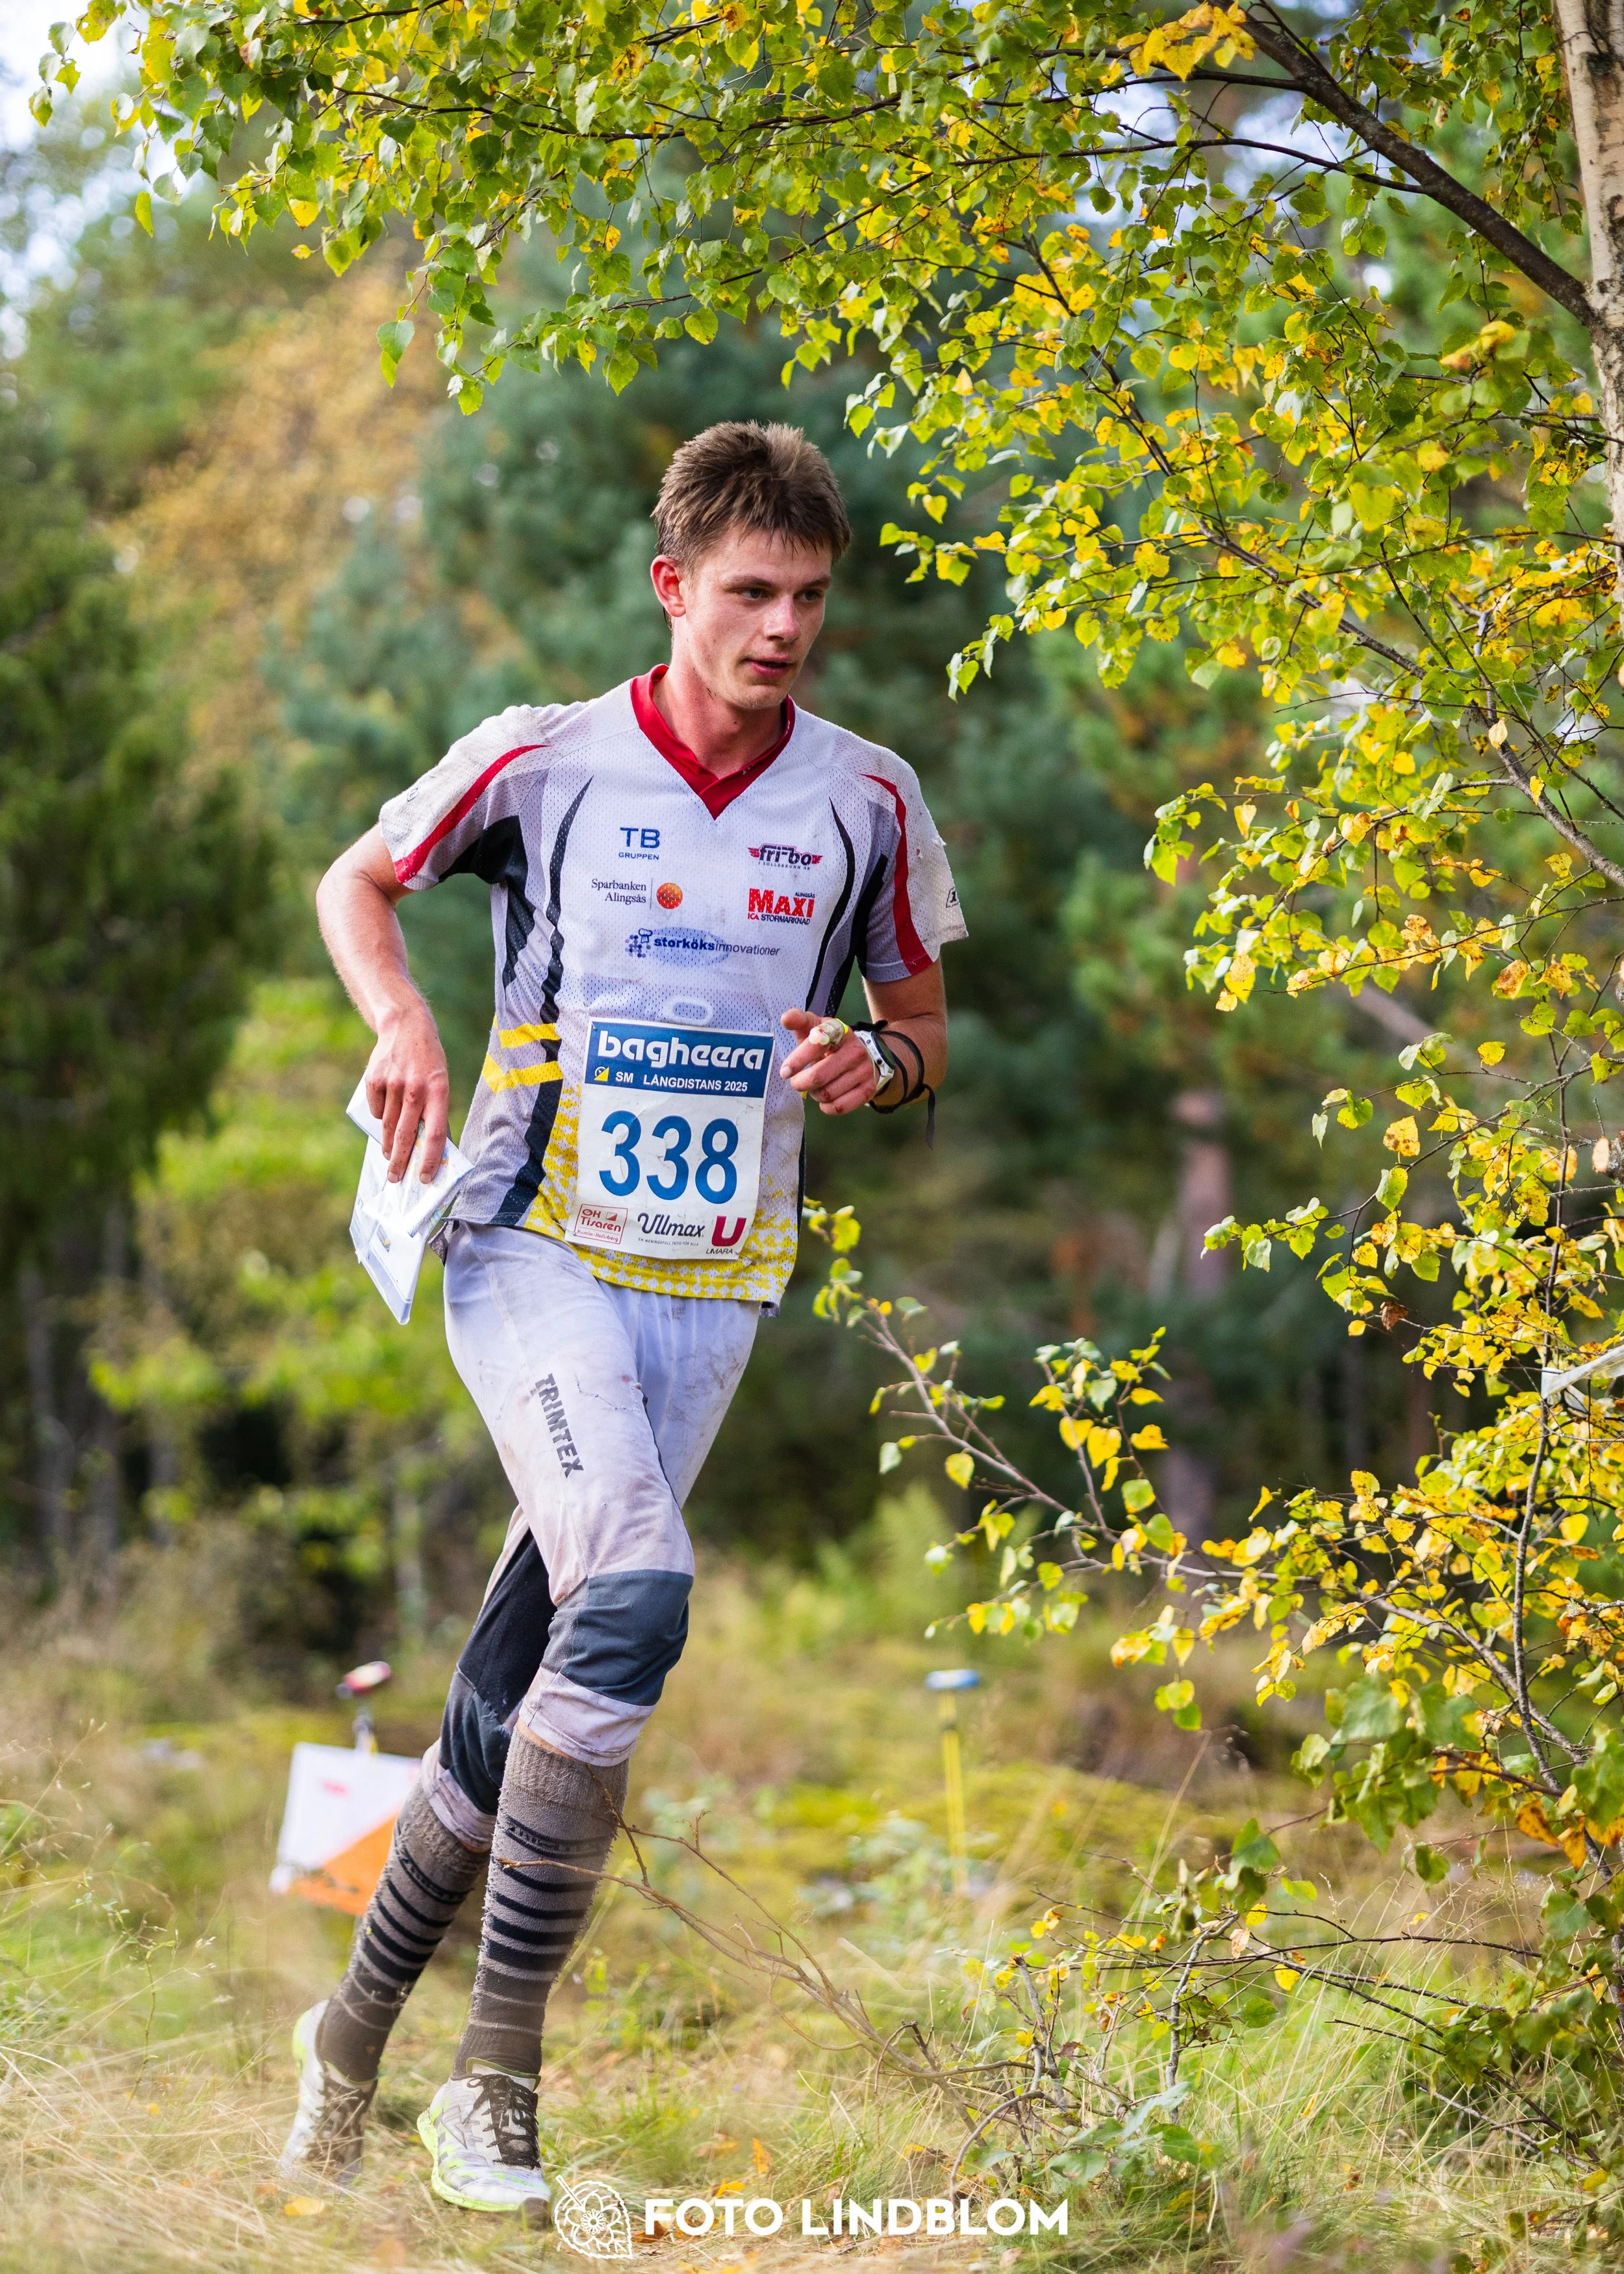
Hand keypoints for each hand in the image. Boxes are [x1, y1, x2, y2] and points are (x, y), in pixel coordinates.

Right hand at [365, 1003, 450, 1180]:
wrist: (406, 1026)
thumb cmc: (428, 1061)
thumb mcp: (440, 1081)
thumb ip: (434, 1110)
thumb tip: (429, 1147)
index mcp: (438, 1091)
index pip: (435, 1134)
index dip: (430, 1159)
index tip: (425, 1178)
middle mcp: (416, 1089)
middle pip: (406, 1135)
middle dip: (400, 1162)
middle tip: (395, 1179)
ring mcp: (393, 1084)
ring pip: (388, 1126)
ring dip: (388, 1146)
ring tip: (389, 1157)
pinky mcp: (374, 1079)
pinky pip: (376, 1109)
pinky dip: (380, 1115)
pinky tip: (385, 1112)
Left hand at [779, 1008, 884, 1115]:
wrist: (862, 1056)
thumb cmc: (829, 1044)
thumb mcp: (815, 1028)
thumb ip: (799, 1021)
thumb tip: (786, 1018)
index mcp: (839, 1031)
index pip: (816, 1045)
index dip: (798, 1060)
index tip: (785, 1071)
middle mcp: (855, 1050)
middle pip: (818, 1076)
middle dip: (801, 1082)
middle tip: (797, 1082)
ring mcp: (864, 1070)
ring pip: (827, 1093)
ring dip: (814, 1094)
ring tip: (816, 1087)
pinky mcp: (869, 1089)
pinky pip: (839, 1106)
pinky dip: (827, 1107)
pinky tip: (825, 1099)